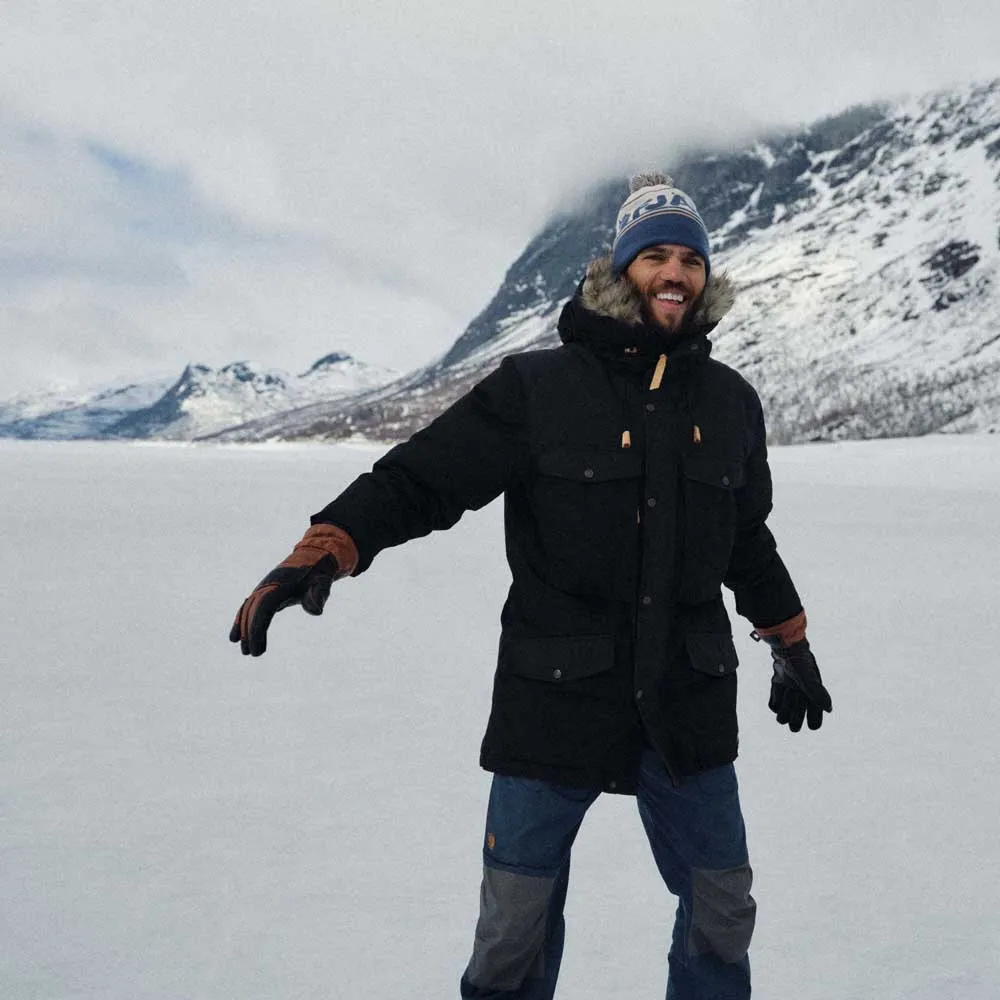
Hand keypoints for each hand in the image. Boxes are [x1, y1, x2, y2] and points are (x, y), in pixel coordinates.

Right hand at [229, 524, 356, 656]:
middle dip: (249, 632)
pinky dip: (241, 620)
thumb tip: (316, 611)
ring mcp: (264, 587)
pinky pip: (249, 607)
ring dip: (243, 629)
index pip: (264, 606)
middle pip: (253, 610)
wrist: (313, 557)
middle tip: (251, 654)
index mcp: (280, 583)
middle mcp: (267, 585)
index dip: (257, 626)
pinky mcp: (264, 592)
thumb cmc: (318, 573)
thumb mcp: (324, 581)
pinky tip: (235, 637)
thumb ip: (320, 594)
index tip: (257, 645)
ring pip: (248, 609)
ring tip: (245, 651)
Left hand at [758, 636, 831, 731]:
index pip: (814, 724)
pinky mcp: (778, 691)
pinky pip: (773, 706)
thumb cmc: (800, 663)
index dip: (810, 720)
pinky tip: (779, 686)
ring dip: (783, 706)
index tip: (808, 705)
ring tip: (787, 690)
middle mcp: (802, 701)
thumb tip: (828, 709)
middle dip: (793, 716)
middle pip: (795, 724)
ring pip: (782, 717)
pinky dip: (775, 699)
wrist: (785, 649)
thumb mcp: (809, 678)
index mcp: (814, 701)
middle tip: (795, 697)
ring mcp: (789, 697)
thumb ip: (817, 693)